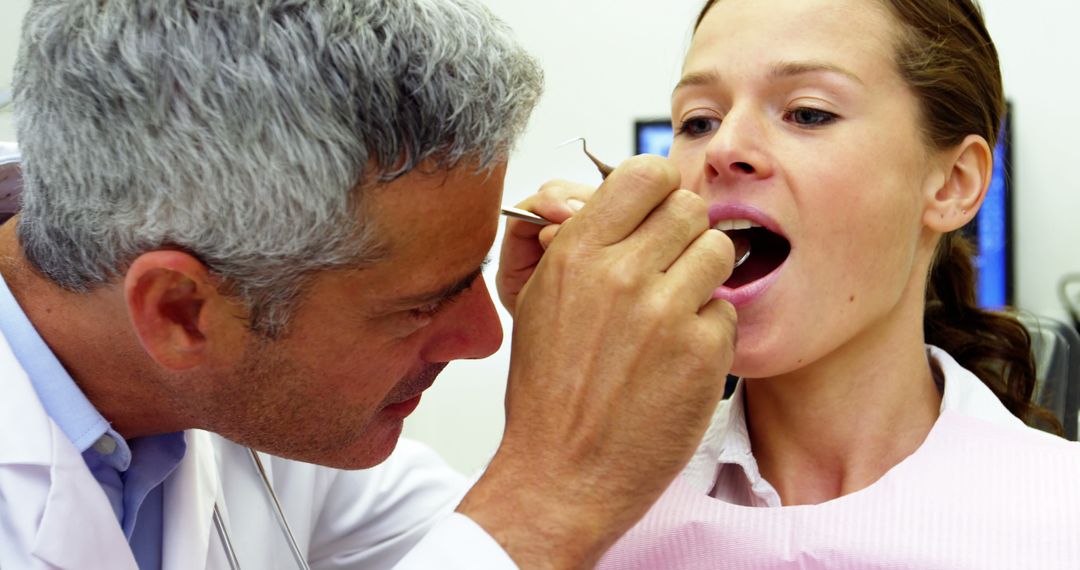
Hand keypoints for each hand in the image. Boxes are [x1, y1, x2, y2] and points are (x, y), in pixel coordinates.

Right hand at [460, 155, 737, 568]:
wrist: (562, 475)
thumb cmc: (549, 393)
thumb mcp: (540, 301)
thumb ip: (581, 241)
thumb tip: (612, 196)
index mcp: (575, 254)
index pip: (645, 173)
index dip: (657, 190)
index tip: (655, 213)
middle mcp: (620, 274)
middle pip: (689, 207)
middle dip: (681, 234)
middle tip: (666, 268)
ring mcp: (666, 314)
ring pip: (717, 250)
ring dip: (701, 277)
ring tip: (674, 313)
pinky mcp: (703, 353)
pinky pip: (727, 309)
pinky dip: (709, 331)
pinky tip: (677, 359)